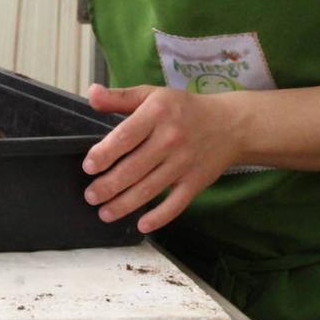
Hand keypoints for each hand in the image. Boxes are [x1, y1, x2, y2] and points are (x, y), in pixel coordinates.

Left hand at [82, 85, 245, 233]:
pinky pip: (176, 203)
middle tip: (90, 196)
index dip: (105, 154)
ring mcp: (185, 162)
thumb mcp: (152, 95)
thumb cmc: (183, 109)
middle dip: (109, 185)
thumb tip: (92, 94)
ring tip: (104, 213)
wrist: (230, 124)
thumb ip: (120, 97)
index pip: (125, 136)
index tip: (89, 166)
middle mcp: (170, 138)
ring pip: (150, 188)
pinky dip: (159, 216)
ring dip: (124, 204)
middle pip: (134, 167)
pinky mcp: (196, 181)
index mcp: (157, 113)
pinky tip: (142, 225)